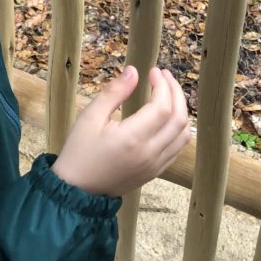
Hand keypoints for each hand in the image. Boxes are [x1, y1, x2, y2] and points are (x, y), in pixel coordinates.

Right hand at [51, 67, 189, 197]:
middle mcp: (150, 153)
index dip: (162, 85)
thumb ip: (114, 93)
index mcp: (132, 139)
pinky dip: (178, 128)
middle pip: (178, 119)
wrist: (77, 190)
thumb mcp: (90, 117)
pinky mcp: (155, 172)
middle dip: (175, 92)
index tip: (153, 71)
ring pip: (183, 135)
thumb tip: (134, 72)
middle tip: (164, 76)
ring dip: (181, 109)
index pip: (162, 107)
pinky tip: (168, 116)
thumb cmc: (79, 151)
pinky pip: (177, 148)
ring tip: (169, 92)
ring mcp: (155, 165)